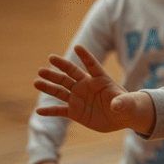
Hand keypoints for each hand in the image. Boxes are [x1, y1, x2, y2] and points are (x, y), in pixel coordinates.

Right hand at [34, 45, 153, 133]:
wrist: (121, 117)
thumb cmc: (127, 106)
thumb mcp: (126, 104)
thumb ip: (122, 103)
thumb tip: (116, 106)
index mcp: (100, 79)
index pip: (92, 65)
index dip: (86, 56)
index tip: (78, 47)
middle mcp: (86, 86)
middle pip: (69, 75)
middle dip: (57, 70)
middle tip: (45, 65)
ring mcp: (78, 98)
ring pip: (60, 90)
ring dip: (48, 87)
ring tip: (36, 82)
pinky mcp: (75, 112)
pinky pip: (60, 110)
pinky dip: (50, 111)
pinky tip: (39, 111)